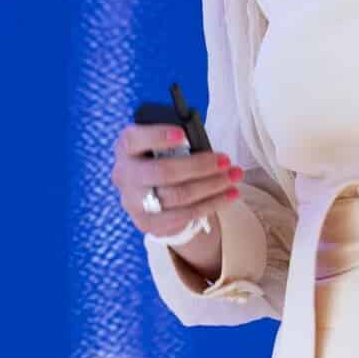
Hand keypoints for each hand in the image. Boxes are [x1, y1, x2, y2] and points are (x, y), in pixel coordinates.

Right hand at [110, 123, 241, 239]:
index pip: (135, 139)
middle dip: (199, 166)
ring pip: (177, 196)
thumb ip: (178, 144)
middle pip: (162, 172)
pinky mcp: (148, 223)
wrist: (150, 195)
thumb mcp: (162, 146)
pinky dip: (211, 204)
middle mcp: (124, 175)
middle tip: (225, 161)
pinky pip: (184, 216)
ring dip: (211, 186)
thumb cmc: (162, 159)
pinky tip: (230, 195)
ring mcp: (133, 202)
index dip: (157, 136)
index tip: (183, 135)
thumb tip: (208, 151)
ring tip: (234, 177)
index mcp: (126, 148)